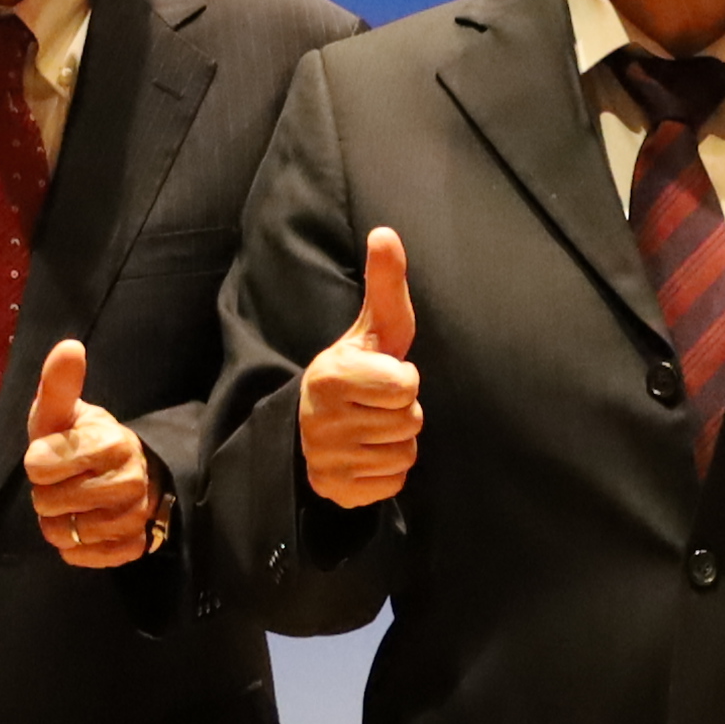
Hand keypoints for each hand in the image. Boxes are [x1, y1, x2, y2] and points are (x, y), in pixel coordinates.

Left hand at [24, 337, 160, 565]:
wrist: (122, 474)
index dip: (36, 462)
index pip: (40, 464)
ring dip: (57, 522)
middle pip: (49, 502)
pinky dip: (74, 548)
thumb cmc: (80, 441)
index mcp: (111, 440)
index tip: (49, 455)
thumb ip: (59, 383)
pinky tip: (82, 528)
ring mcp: (135, 515)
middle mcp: (130, 479)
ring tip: (71, 505)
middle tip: (62, 482)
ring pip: (66, 533)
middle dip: (45, 494)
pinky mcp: (133, 545)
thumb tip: (69, 346)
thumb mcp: (64, 412)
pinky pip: (85, 557)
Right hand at [298, 228, 422, 507]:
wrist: (314, 423)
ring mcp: (327, 459)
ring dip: (397, 442)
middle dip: (402, 412)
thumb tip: (386, 232)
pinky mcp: (337, 491)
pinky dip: (387, 472)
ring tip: (372, 428)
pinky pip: (393, 484)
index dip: (403, 380)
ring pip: (404, 455)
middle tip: (376, 405)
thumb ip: (384, 283)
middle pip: (410, 422)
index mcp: (331, 375)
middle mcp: (322, 420)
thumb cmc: (356, 369)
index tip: (381, 376)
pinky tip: (367, 455)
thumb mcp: (372, 328)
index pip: (405, 385)